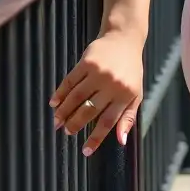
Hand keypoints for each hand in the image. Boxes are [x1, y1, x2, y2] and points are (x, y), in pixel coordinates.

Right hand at [49, 28, 143, 155]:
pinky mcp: (87, 61)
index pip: (108, 122)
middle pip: (88, 111)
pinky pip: (70, 81)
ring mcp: (99, 72)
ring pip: (76, 97)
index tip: (85, 152)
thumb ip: (128, 117)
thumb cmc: (131, 70)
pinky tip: (54, 103)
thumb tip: (120, 141)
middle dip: (74, 125)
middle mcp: (112, 84)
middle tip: (66, 132)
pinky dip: (60, 93)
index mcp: (125, 94)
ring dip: (64, 112)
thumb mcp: (136, 93)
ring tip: (57, 121)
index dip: (95, 139)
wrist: (125, 38)